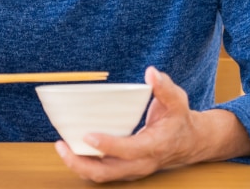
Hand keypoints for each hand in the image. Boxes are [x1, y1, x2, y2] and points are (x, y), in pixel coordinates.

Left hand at [55, 66, 249, 182]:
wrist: (188, 142)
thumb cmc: (179, 120)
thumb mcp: (177, 101)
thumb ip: (165, 87)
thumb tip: (151, 73)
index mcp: (154, 147)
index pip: (129, 150)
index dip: (108, 145)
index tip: (87, 135)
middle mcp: (140, 163)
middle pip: (107, 172)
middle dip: (81, 163)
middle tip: (61, 145)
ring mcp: (131, 170)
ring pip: (101, 176)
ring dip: (78, 165)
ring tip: (61, 147)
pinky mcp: (124, 169)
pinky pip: (101, 172)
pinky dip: (84, 164)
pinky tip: (71, 149)